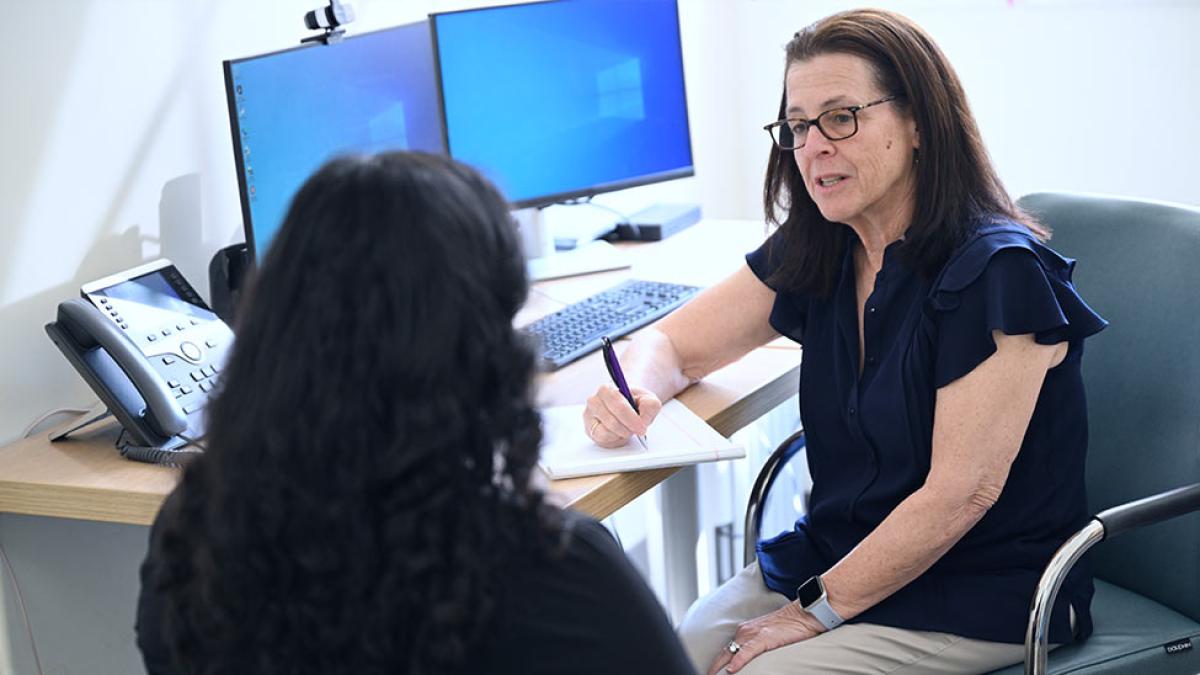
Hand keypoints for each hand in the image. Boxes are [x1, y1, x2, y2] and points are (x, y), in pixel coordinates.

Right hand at [583, 385, 661, 447]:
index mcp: (607, 389)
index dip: (631, 418)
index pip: (617, 405)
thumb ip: (650, 405)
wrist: (626, 406)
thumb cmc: (635, 402)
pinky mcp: (589, 429)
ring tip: (629, 428)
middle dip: (628, 428)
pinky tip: (619, 432)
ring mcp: (589, 415)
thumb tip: (642, 417)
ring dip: (622, 433)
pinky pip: (602, 438)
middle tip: (639, 430)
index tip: (641, 426)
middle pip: (611, 420)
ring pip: (607, 431)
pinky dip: (614, 438)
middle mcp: (594, 401)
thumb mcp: (648, 400)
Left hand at [706, 602, 822, 674]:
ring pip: (731, 653)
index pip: (726, 651)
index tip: (711, 674)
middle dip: (714, 668)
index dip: (717, 665)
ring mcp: (752, 634)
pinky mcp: (763, 638)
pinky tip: (731, 670)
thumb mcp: (766, 637)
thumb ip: (754, 647)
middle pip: (724, 653)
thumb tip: (746, 662)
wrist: (803, 614)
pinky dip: (738, 661)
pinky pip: (746, 651)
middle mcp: (744, 631)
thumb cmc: (788, 627)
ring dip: (721, 667)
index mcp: (744, 631)